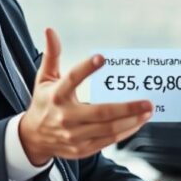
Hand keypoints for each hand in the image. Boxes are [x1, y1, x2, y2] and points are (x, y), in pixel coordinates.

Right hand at [18, 28, 152, 164]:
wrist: (32, 139)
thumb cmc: (44, 103)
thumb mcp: (44, 79)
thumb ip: (52, 55)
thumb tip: (50, 30)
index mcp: (56, 95)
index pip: (72, 78)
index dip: (87, 68)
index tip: (102, 57)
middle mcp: (65, 116)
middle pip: (101, 112)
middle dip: (127, 107)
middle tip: (147, 101)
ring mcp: (74, 135)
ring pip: (108, 129)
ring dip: (131, 121)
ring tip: (147, 111)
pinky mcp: (81, 149)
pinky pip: (107, 141)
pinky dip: (125, 132)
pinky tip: (137, 123)